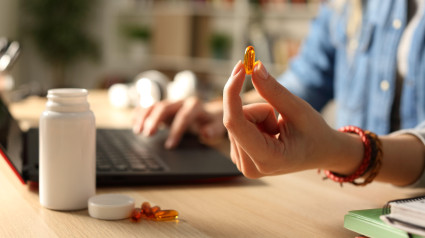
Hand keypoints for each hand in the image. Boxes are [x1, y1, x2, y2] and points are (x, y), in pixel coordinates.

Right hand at [133, 96, 225, 148]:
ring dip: (144, 116)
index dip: (176, 130)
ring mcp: (170, 103)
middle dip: (155, 119)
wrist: (209, 113)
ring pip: (154, 105)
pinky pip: (149, 106)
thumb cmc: (212, 122)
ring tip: (137, 131)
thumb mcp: (217, 127)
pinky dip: (140, 113)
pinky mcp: (163, 107)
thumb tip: (205, 133)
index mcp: (195, 106)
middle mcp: (181, 102)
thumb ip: (213, 130)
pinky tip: (134, 122)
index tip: (170, 145)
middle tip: (148, 134)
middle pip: (165, 107)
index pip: (184, 116)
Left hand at [223, 60, 340, 177]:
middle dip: (258, 109)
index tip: (240, 67)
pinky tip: (269, 134)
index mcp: (268, 159)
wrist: (320, 153)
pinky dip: (253, 122)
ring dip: (257, 117)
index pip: (235, 123)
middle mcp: (250, 167)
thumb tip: (254, 68)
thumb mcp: (298, 109)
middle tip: (280, 119)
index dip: (232, 93)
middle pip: (237, 118)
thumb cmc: (314, 133)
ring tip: (278, 130)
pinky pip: (236, 125)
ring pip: (236, 120)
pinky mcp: (239, 156)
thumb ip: (273, 90)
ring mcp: (242, 163)